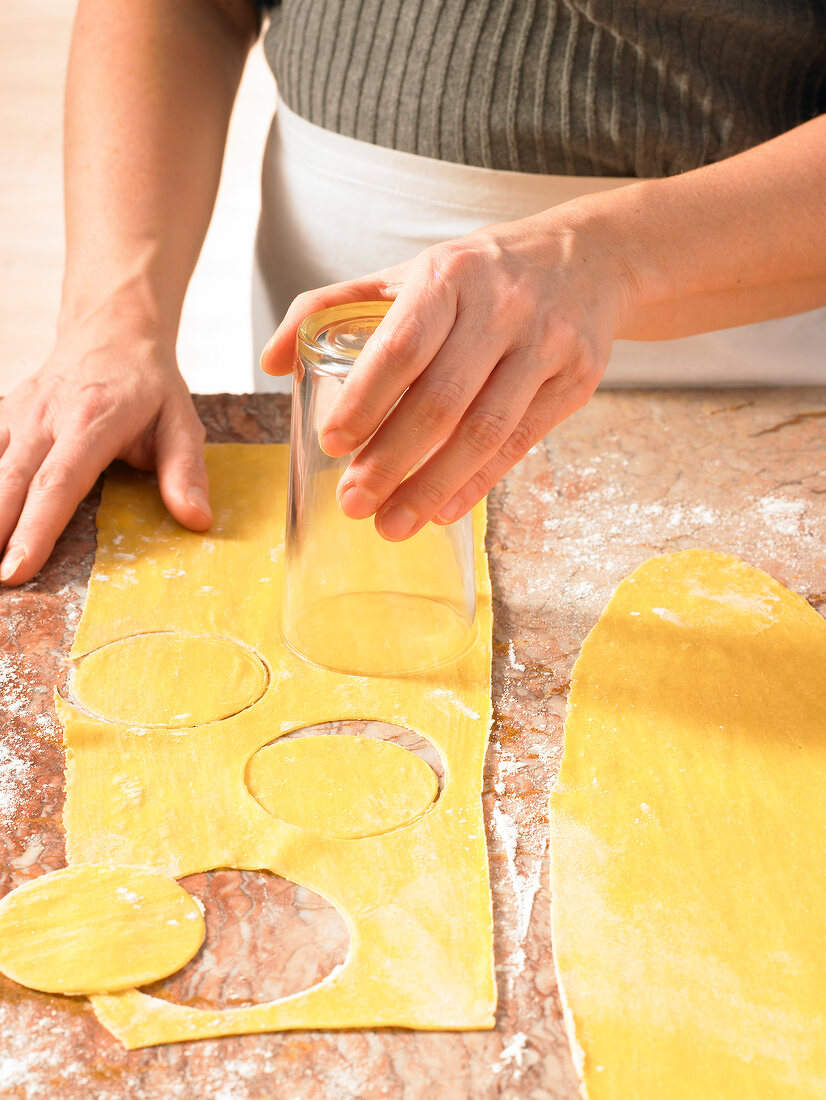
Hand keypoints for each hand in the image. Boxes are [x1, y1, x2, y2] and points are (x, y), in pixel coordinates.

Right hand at [0, 321, 210, 584]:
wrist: (110, 330)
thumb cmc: (148, 385)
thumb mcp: (181, 422)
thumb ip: (186, 472)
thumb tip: (197, 520)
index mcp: (92, 420)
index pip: (59, 482)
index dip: (36, 528)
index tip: (19, 568)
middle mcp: (46, 417)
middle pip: (11, 482)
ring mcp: (19, 414)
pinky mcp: (3, 416)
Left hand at [260, 207, 635, 539]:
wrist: (583, 258)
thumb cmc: (476, 276)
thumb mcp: (407, 274)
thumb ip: (331, 306)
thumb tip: (269, 361)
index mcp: (449, 276)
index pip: (401, 346)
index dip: (365, 401)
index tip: (333, 445)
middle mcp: (502, 307)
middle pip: (442, 399)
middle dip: (392, 460)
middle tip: (353, 503)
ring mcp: (546, 344)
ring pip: (485, 430)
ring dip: (433, 486)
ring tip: (391, 525)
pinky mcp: (576, 380)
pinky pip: (521, 443)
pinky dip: (478, 483)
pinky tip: (443, 511)